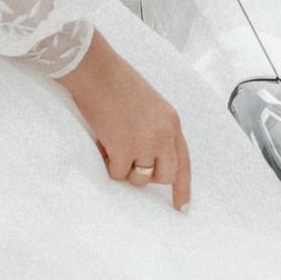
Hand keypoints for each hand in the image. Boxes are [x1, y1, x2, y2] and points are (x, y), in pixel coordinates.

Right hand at [59, 32, 190, 210]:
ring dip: (124, 168)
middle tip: (129, 162)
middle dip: (147, 176)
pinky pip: (117, 173)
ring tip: (113, 144)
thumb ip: (155, 130)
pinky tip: (103, 144)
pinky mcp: (124, 149)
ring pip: (140, 178)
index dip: (183, 187)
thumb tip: (148, 158)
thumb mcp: (149, 105)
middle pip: (165, 176)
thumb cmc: (116, 83)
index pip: (184, 161)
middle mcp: (164, 135)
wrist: (96, 72)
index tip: (181, 207)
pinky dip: (108, 164)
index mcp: (172, 122)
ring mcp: (145, 143)